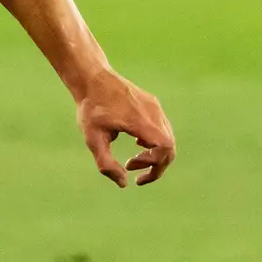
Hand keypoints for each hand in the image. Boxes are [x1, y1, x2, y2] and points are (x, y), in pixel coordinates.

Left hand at [74, 67, 175, 186]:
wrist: (93, 78)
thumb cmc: (91, 108)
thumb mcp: (92, 139)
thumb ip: (106, 164)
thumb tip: (124, 183)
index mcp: (139, 121)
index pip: (165, 147)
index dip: (154, 164)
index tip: (132, 170)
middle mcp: (152, 112)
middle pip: (169, 146)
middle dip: (156, 166)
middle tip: (134, 172)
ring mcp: (155, 107)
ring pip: (168, 138)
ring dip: (154, 155)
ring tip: (132, 160)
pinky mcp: (153, 104)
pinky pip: (163, 129)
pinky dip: (155, 143)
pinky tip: (137, 144)